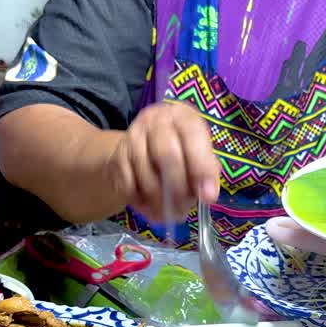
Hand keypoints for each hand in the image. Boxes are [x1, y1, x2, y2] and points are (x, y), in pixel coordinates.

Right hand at [108, 101, 219, 222]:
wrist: (139, 149)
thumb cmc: (179, 153)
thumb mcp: (199, 154)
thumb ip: (207, 172)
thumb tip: (208, 195)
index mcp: (182, 116)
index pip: (192, 136)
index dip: (201, 168)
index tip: (208, 196)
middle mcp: (155, 120)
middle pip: (167, 156)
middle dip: (179, 189)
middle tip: (184, 209)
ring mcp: (132, 138)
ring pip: (147, 178)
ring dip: (161, 202)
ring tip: (170, 210)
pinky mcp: (117, 158)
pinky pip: (130, 188)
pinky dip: (143, 204)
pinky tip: (152, 205)